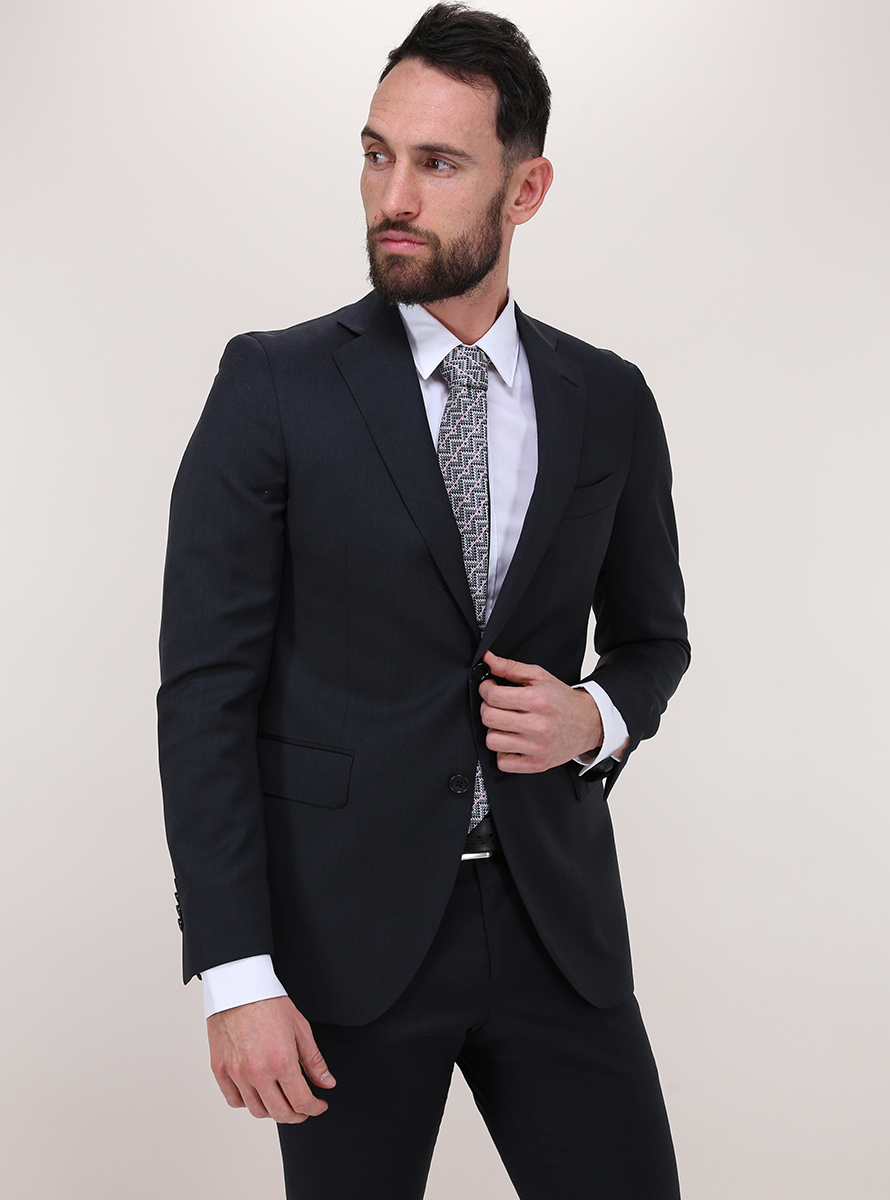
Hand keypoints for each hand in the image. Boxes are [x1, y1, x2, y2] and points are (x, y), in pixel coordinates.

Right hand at [207, 995, 335, 1123]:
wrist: (238, 987)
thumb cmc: (268, 1002)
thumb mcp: (300, 1028)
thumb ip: (314, 1061)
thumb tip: (327, 1083)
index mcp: (281, 1061)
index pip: (301, 1101)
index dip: (315, 1108)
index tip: (319, 1105)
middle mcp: (257, 1072)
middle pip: (280, 1113)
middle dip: (297, 1115)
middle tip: (304, 1108)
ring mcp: (236, 1073)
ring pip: (257, 1111)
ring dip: (273, 1111)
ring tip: (282, 1101)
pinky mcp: (220, 1070)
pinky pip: (234, 1100)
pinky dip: (248, 1103)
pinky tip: (258, 1093)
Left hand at [479, 650, 603, 772]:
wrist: (588, 723)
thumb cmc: (562, 700)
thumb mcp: (539, 677)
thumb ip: (510, 667)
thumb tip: (487, 659)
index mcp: (538, 700)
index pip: (494, 696)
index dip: (486, 690)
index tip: (489, 688)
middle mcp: (538, 725)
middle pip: (489, 718)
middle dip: (487, 709)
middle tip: (497, 706)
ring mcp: (537, 747)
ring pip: (492, 742)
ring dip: (495, 731)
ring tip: (506, 725)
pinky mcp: (537, 764)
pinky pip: (503, 763)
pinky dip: (503, 752)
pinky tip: (513, 741)